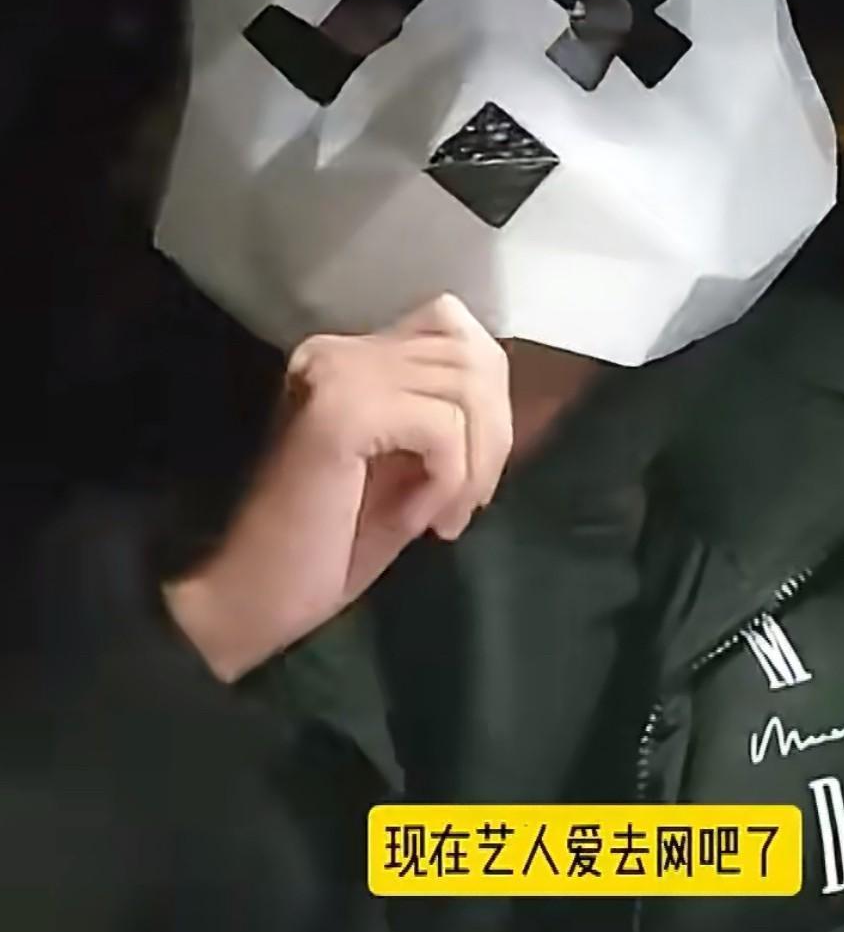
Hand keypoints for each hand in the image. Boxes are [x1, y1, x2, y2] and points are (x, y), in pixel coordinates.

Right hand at [163, 294, 512, 681]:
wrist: (252, 599)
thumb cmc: (325, 548)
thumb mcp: (406, 472)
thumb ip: (447, 422)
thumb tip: (504, 401)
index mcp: (351, 358)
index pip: (457, 332)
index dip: (487, 403)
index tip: (471, 476)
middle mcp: (340, 350)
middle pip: (472, 355)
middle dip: (493, 438)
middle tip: (466, 505)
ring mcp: (337, 374)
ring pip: (467, 388)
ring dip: (475, 465)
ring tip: (442, 517)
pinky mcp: (340, 412)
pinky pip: (444, 426)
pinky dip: (449, 479)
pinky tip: (417, 520)